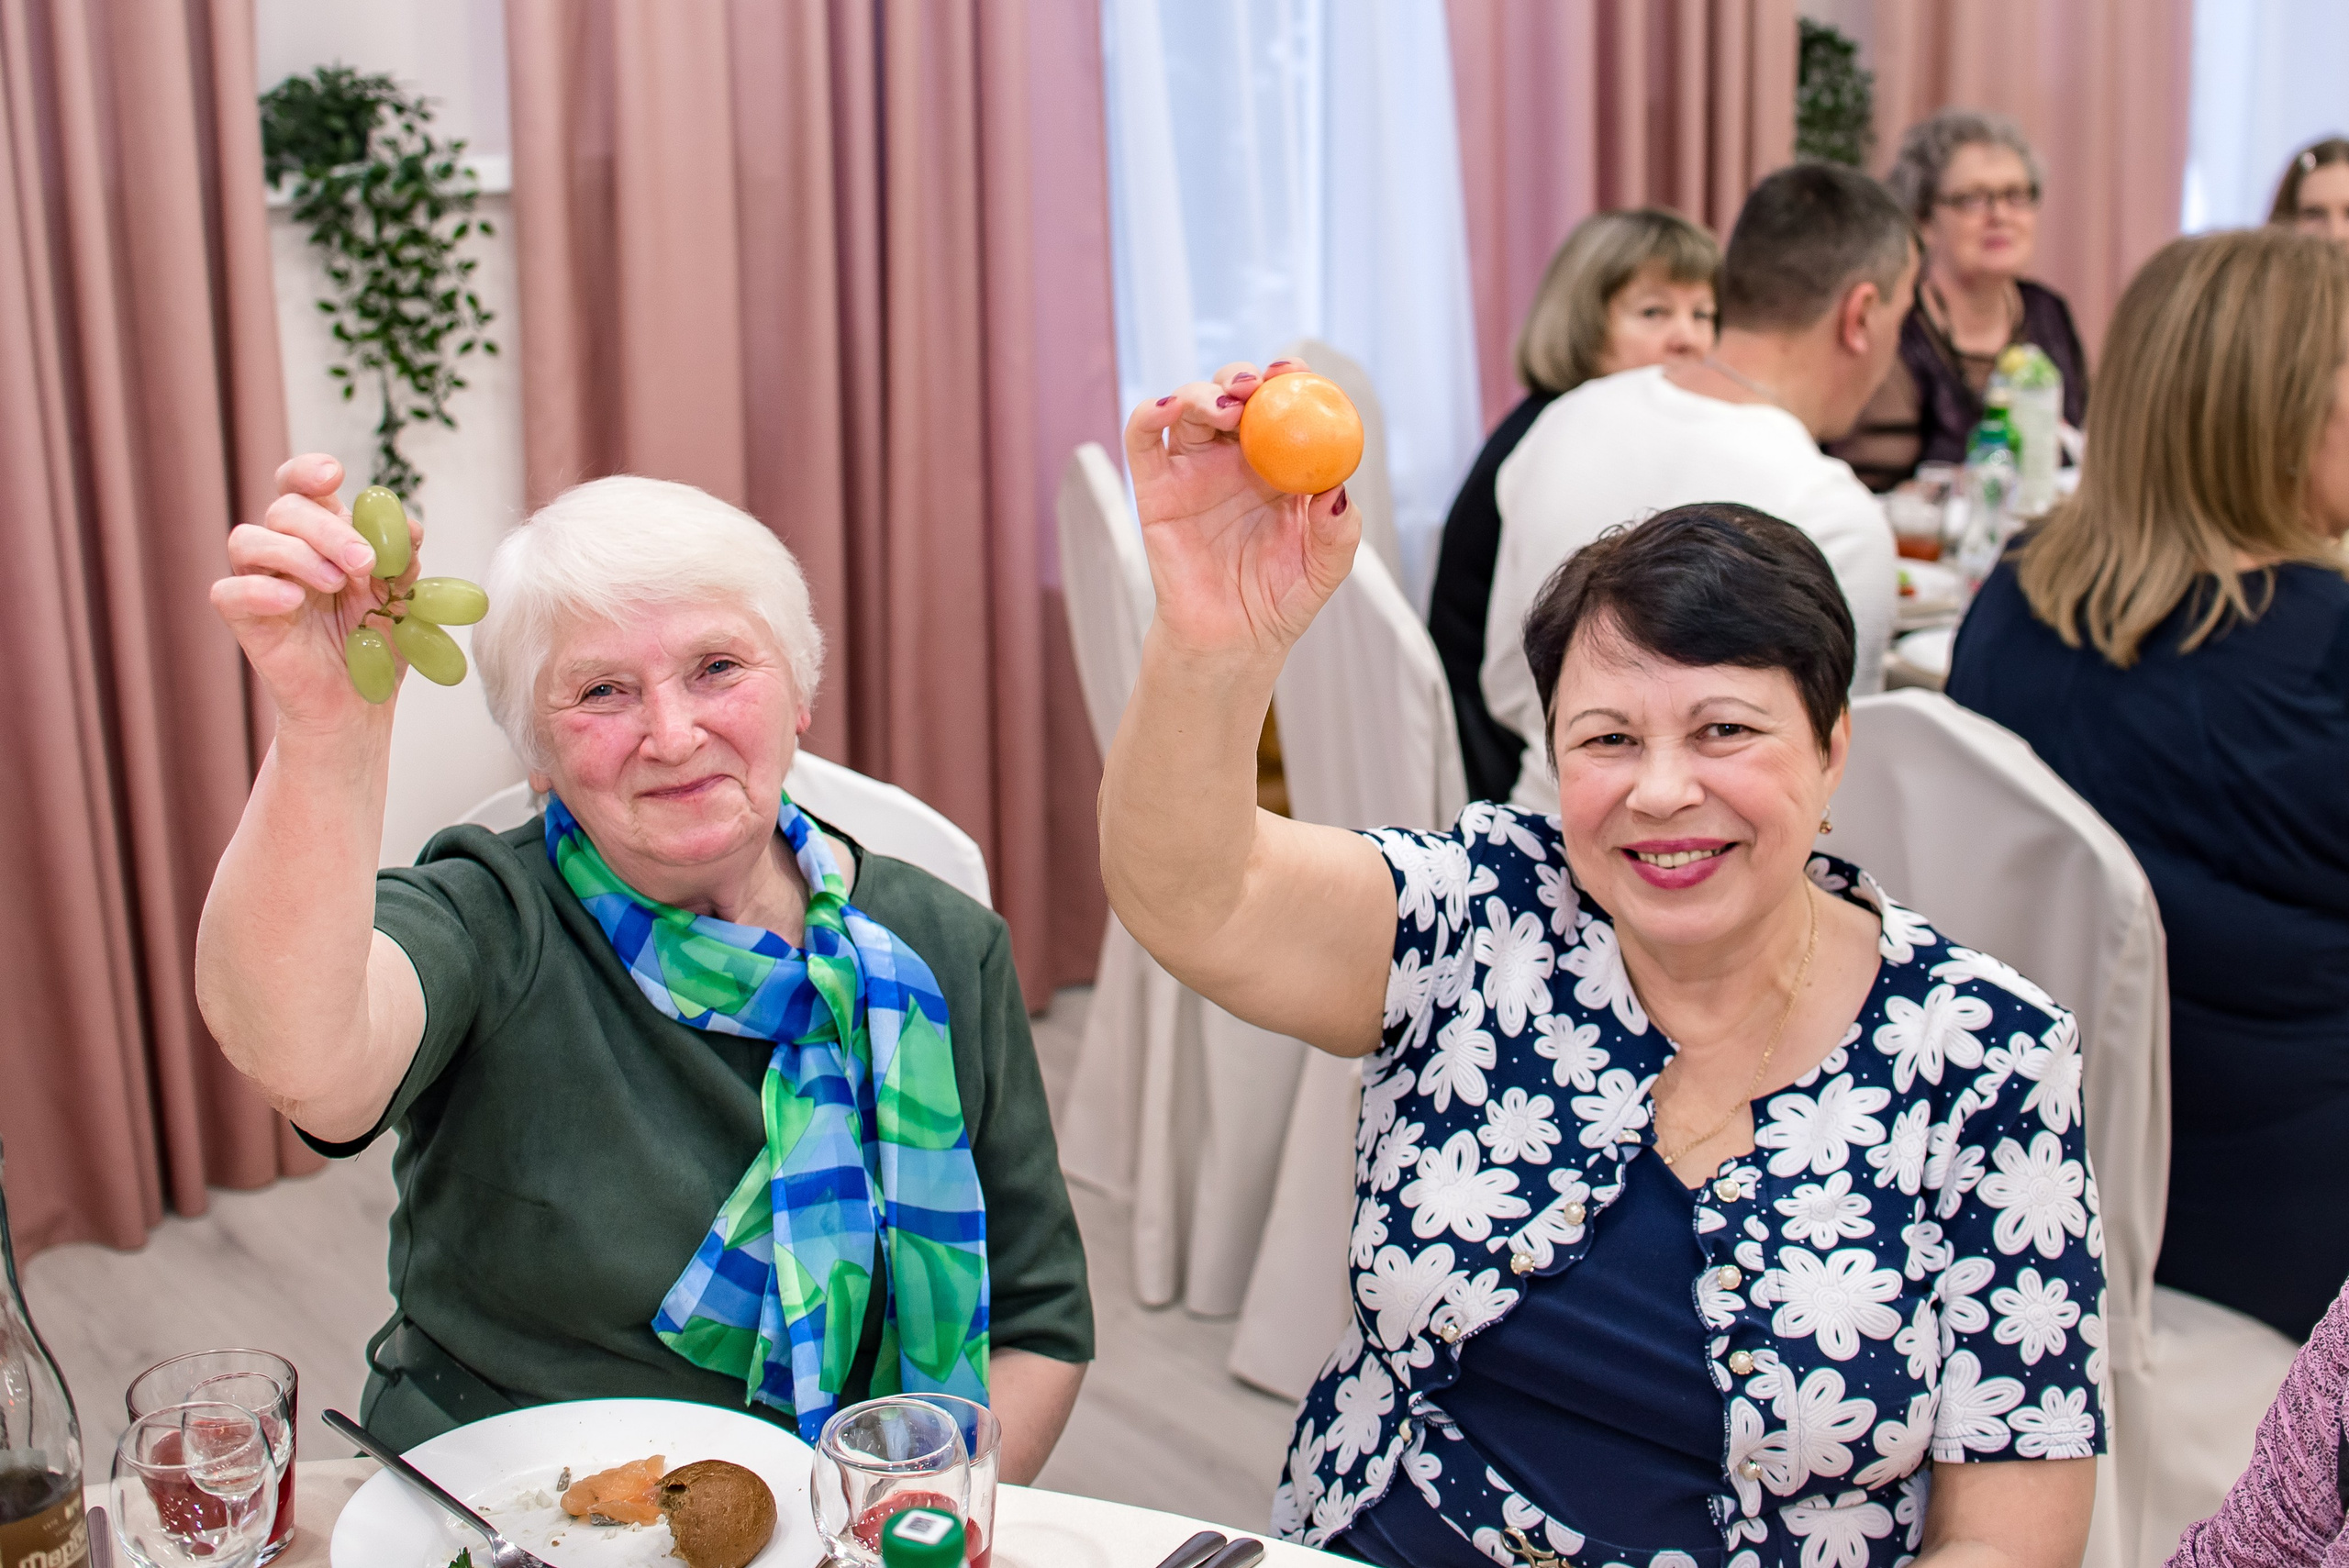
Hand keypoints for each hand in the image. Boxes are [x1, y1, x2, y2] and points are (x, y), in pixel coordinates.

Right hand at [211, 454, 420, 731]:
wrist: (361, 698)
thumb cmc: (377, 640)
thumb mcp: (402, 597)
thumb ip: (403, 560)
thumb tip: (407, 528)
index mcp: (321, 533)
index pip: (299, 485)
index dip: (309, 472)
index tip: (334, 475)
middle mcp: (284, 548)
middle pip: (284, 509)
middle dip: (328, 529)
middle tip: (365, 562)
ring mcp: (258, 580)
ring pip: (247, 539)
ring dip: (296, 554)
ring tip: (336, 584)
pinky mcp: (242, 617)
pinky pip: (228, 591)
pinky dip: (260, 590)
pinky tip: (293, 601)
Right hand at [1123, 361, 1358, 664]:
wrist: (1233, 641)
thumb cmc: (1281, 599)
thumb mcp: (1326, 568)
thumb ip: (1337, 530)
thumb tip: (1335, 490)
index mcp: (1279, 462)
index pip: (1281, 403)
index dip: (1289, 379)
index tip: (1297, 374)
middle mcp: (1234, 457)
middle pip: (1232, 392)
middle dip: (1242, 377)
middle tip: (1256, 388)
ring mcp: (1192, 469)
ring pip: (1188, 406)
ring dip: (1203, 392)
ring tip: (1225, 408)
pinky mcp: (1154, 488)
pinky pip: (1142, 440)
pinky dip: (1149, 413)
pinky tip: (1166, 408)